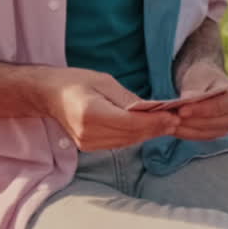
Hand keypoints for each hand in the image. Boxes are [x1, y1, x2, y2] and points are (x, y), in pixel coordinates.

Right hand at [43, 68, 179, 150]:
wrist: (50, 95)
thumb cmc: (76, 82)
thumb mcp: (104, 81)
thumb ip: (128, 99)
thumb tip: (153, 109)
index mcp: (91, 114)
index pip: (130, 123)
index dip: (154, 122)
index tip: (173, 116)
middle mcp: (89, 133)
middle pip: (131, 135)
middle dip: (156, 128)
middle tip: (177, 120)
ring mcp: (88, 144)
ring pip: (128, 142)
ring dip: (149, 134)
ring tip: (168, 124)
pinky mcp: (90, 147)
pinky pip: (120, 143)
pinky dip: (136, 137)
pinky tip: (149, 129)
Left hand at [172, 60, 227, 139]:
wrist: (205, 83)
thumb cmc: (204, 77)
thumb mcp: (199, 78)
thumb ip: (195, 89)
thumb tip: (186, 101)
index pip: (218, 107)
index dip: (200, 110)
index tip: (181, 110)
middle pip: (211, 123)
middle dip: (190, 121)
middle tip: (170, 118)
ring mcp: (225, 128)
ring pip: (204, 132)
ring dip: (184, 129)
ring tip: (167, 123)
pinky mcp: (214, 134)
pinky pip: (198, 137)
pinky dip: (184, 133)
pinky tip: (170, 128)